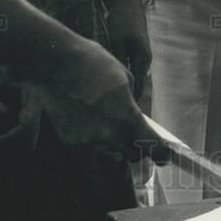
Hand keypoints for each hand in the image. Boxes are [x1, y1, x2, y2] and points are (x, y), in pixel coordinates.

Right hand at [29, 34, 170, 165]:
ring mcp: (87, 142)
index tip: (164, 154)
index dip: (161, 152)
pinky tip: (95, 125)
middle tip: (139, 138)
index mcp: (127, 119)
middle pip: (131, 156)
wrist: (55, 65)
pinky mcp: (70, 142)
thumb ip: (132, 104)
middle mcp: (107, 137)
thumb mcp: (125, 79)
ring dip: (116, 148)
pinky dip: (97, 143)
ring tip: (113, 129)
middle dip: (138, 149)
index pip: (151, 147)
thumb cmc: (94, 65)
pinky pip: (90, 150)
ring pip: (110, 156)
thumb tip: (134, 115)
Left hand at [105, 0, 151, 99]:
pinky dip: (123, 73)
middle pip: (136, 82)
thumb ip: (119, 62)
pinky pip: (130, 66)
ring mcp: (142, 53)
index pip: (137, 87)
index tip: (120, 114)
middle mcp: (145, 58)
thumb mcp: (117, 43)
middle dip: (126, 95)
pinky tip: (112, 76)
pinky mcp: (136, 48)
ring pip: (132, 74)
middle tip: (112, 108)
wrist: (127, 4)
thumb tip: (116, 82)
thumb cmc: (121, 22)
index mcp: (142, 59)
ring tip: (110, 94)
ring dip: (124, 84)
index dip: (130, 101)